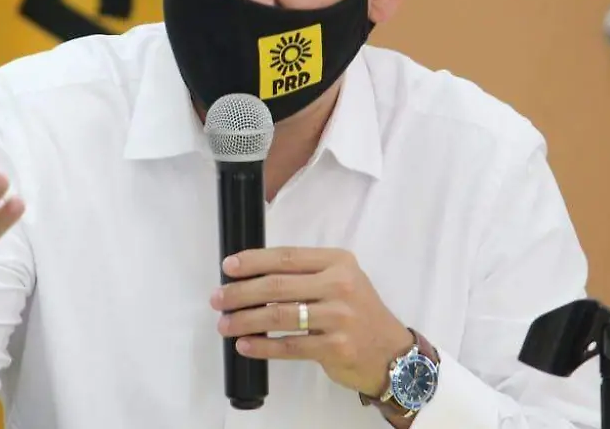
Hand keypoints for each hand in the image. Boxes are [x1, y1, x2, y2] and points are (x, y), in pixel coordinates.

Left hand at [210, 247, 413, 395]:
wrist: (391, 351)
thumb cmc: (358, 312)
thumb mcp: (341, 281)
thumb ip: (307, 274)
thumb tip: (252, 276)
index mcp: (338, 262)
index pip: (286, 257)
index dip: (252, 261)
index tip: (228, 267)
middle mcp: (340, 286)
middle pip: (277, 285)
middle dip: (240, 292)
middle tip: (218, 299)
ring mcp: (339, 317)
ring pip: (279, 316)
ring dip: (245, 320)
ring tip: (225, 324)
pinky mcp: (336, 347)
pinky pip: (289, 346)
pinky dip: (263, 346)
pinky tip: (245, 345)